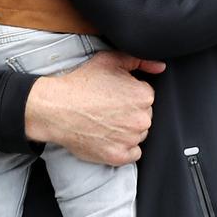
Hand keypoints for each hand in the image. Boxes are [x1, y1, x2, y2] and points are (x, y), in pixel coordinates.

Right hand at [25, 51, 165, 165]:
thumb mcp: (110, 60)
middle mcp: (142, 119)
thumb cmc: (81, 83)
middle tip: (107, 107)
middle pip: (143, 115)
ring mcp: (130, 139)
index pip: (145, 96)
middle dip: (130, 112)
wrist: (56, 108)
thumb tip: (160, 67)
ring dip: (127, 129)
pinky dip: (123, 147)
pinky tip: (108, 136)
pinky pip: (133, 153)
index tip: (114, 95)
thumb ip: (140, 60)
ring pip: (138, 134)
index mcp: (143, 95)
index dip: (129, 94)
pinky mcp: (118, 156)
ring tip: (105, 121)